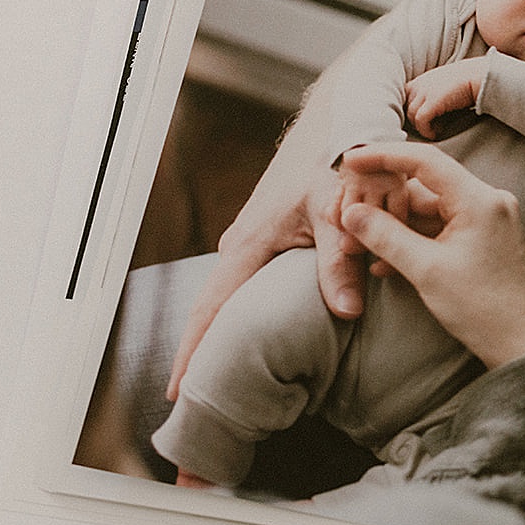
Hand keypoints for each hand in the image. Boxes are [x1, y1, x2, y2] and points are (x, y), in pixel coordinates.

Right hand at [167, 104, 364, 399]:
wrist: (343, 118)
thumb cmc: (339, 159)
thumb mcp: (341, 207)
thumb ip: (343, 259)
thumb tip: (346, 312)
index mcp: (250, 244)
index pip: (212, 310)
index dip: (194, 354)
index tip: (178, 396)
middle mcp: (243, 246)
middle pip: (214, 313)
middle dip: (201, 358)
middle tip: (190, 407)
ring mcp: (255, 242)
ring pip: (234, 300)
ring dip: (223, 339)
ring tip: (213, 385)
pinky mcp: (272, 240)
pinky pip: (253, 287)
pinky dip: (247, 315)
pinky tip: (248, 341)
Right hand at [337, 142, 524, 368]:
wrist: (522, 345)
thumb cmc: (482, 308)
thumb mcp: (426, 270)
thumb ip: (385, 236)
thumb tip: (351, 212)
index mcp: (480, 200)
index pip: (424, 161)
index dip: (382, 156)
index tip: (351, 160)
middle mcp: (489, 202)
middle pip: (425, 187)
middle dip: (384, 203)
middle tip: (349, 214)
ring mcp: (489, 221)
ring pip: (430, 212)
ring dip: (395, 228)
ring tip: (359, 244)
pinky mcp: (485, 241)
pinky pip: (442, 231)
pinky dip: (415, 242)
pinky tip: (384, 262)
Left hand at [403, 57, 485, 138]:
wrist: (478, 76)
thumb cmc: (466, 83)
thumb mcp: (443, 87)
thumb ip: (432, 96)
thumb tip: (430, 115)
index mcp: (419, 81)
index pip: (403, 99)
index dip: (410, 112)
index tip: (421, 123)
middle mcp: (418, 85)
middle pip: (405, 109)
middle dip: (415, 122)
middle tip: (430, 128)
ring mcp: (423, 92)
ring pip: (411, 116)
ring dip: (422, 127)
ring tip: (437, 130)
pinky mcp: (431, 102)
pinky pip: (421, 121)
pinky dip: (427, 131)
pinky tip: (438, 132)